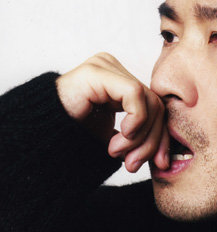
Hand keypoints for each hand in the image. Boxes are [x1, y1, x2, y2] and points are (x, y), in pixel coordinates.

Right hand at [56, 53, 169, 171]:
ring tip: (118, 153)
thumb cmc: (72, 136)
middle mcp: (117, 71)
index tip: (160, 163)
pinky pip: (134, 93)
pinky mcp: (99, 71)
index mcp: (121, 84)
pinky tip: (121, 135)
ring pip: (149, 102)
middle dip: (151, 140)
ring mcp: (107, 67)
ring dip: (140, 136)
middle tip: (133, 164)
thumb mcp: (115, 139)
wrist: (38, 136)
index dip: (161, 137)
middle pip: (156, 106)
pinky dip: (135, 119)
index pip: (157, 108)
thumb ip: (140, 140)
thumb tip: (164, 158)